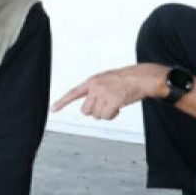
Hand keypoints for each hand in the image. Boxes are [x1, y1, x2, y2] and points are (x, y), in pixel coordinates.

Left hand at [51, 63, 165, 119]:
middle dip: (95, 112)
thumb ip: (96, 91)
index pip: (73, 93)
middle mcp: (95, 87)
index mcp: (92, 81)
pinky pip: (106, 116)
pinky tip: (119, 107)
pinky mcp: (113, 100)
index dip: (62, 102)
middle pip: (85, 111)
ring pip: (96, 115)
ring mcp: (103, 93)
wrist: (142, 77)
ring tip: (115, 103)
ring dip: (106, 113)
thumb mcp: (107, 80)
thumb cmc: (127, 79)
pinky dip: (112, 115)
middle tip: (106, 105)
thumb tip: (91, 108)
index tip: (53, 109)